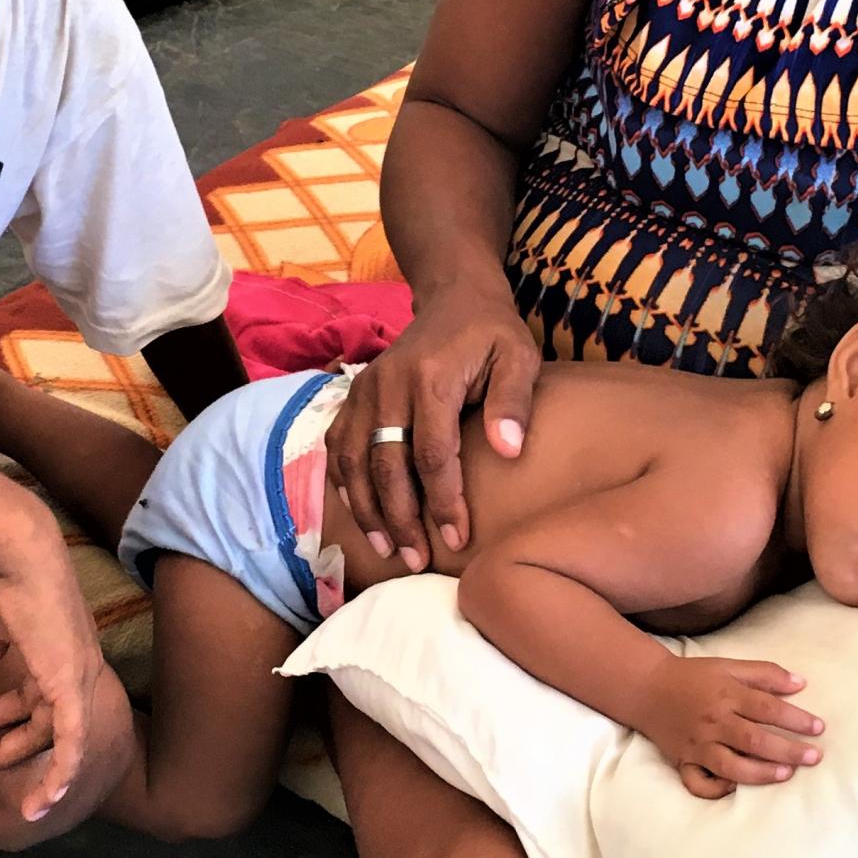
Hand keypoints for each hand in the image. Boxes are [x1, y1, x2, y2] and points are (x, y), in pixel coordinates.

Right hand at [0, 528, 104, 824]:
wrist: (21, 555)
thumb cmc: (10, 581)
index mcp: (63, 656)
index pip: (38, 701)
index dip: (7, 720)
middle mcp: (79, 672)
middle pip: (43, 723)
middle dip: (2, 743)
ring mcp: (79, 680)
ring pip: (50, 738)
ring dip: (9, 754)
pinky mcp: (72, 688)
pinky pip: (71, 744)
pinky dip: (59, 775)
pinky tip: (43, 803)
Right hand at [325, 283, 540, 570]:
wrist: (454, 298)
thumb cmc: (493, 334)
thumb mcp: (519, 356)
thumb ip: (513, 401)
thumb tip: (509, 450)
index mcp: (431, 378)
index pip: (432, 454)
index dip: (442, 501)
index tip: (457, 538)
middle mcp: (388, 384)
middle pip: (386, 464)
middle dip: (401, 518)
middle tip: (416, 560)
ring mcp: (364, 389)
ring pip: (353, 460)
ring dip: (367, 509)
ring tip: (386, 547)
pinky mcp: (354, 394)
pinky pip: (338, 445)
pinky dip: (344, 482)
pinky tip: (360, 513)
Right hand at [630, 656, 821, 800]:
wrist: (647, 687)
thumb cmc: (693, 677)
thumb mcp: (728, 666)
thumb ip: (764, 673)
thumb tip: (801, 683)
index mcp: (726, 695)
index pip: (767, 708)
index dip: (796, 719)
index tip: (818, 727)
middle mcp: (714, 722)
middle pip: (755, 741)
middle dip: (789, 750)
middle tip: (814, 756)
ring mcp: (698, 745)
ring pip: (732, 766)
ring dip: (762, 772)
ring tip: (786, 773)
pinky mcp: (683, 761)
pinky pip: (699, 783)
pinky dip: (716, 790)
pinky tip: (736, 787)